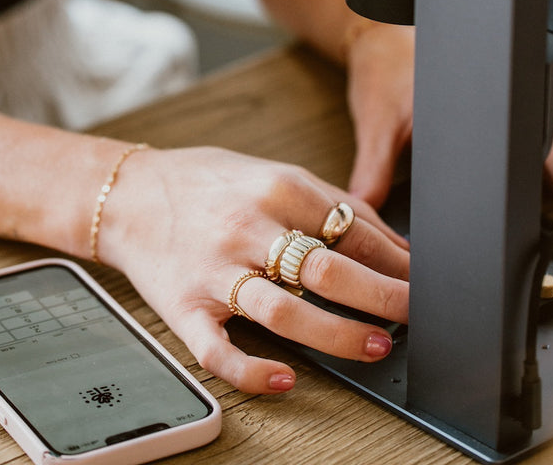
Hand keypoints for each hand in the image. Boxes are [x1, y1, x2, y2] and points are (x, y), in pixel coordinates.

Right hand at [97, 146, 408, 393]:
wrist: (129, 194)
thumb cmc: (207, 183)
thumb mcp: (273, 172)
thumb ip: (331, 203)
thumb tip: (393, 242)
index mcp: (275, 188)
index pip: (351, 227)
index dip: (395, 259)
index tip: (423, 280)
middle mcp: (247, 228)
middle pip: (326, 268)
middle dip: (381, 297)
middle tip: (414, 316)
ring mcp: (215, 271)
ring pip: (283, 312)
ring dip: (336, 334)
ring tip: (374, 346)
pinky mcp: (185, 307)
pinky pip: (219, 350)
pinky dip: (253, 371)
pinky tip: (286, 379)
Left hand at [345, 24, 552, 243]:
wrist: (381, 37)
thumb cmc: (385, 67)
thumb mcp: (377, 123)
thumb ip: (372, 171)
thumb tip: (366, 212)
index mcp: (481, 98)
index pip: (536, 142)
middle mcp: (504, 100)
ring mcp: (511, 105)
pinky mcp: (507, 111)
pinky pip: (546, 141)